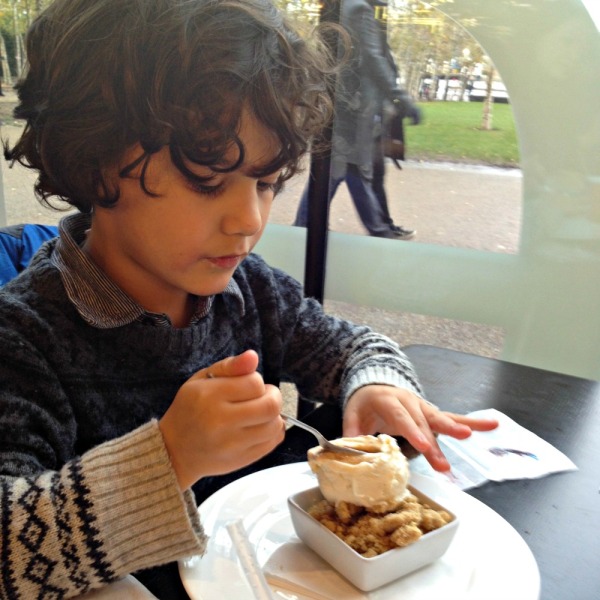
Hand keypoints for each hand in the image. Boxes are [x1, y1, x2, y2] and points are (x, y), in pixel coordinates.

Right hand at [159, 350, 283, 489]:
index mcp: (210, 396)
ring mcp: (232, 444)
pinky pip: (273, 442)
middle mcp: (221, 421)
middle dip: (273, 397)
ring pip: (275, 425)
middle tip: (263, 396)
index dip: (256, 381)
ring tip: (259, 413)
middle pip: (270, 406)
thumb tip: (253, 356)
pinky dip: (273, 431)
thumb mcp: (202, 380)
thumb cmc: (190, 409)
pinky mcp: (241, 460)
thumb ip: (230, 366)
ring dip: (273, 415)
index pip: (254, 383)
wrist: (174, 451)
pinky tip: (259, 427)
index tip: (247, 385)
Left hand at [343, 385, 497, 471]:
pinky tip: (491, 425)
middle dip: (436, 440)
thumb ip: (351, 432)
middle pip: (424, 421)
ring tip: (472, 435)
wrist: (374, 384)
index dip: (413, 431)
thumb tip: (347, 451)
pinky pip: (453, 418)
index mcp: (388, 401)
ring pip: (441, 418)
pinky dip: (472, 422)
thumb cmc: (364, 403)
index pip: (402, 417)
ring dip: (455, 428)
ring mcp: (423, 406)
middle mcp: (409, 402)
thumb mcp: (353, 414)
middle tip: (446, 461)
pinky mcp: (431, 413)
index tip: (423, 446)